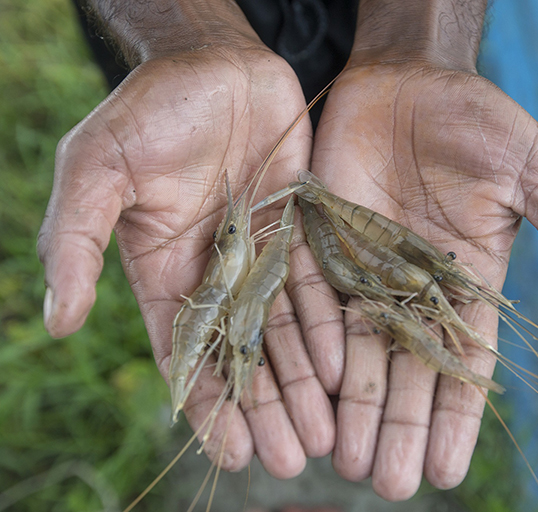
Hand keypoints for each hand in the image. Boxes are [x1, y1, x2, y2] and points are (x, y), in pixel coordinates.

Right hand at [37, 44, 334, 477]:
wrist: (213, 65)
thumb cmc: (149, 111)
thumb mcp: (96, 170)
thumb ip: (76, 241)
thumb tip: (56, 319)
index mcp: (164, 271)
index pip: (185, 353)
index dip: (207, 404)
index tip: (232, 452)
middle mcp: (217, 273)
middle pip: (245, 356)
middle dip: (267, 408)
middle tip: (294, 461)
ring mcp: (262, 255)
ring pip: (286, 332)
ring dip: (305, 383)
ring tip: (326, 435)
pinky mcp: (301, 230)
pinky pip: (318, 287)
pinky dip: (329, 327)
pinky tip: (343, 369)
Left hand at [300, 62, 537, 499]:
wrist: (407, 81)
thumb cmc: (475, 121)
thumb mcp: (532, 171)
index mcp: (465, 281)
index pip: (462, 361)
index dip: (455, 415)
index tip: (443, 469)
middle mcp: (409, 287)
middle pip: (403, 368)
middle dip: (396, 425)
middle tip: (387, 483)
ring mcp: (360, 268)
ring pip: (354, 348)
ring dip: (349, 404)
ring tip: (343, 459)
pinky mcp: (318, 243)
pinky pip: (311, 300)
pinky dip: (311, 342)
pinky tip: (310, 387)